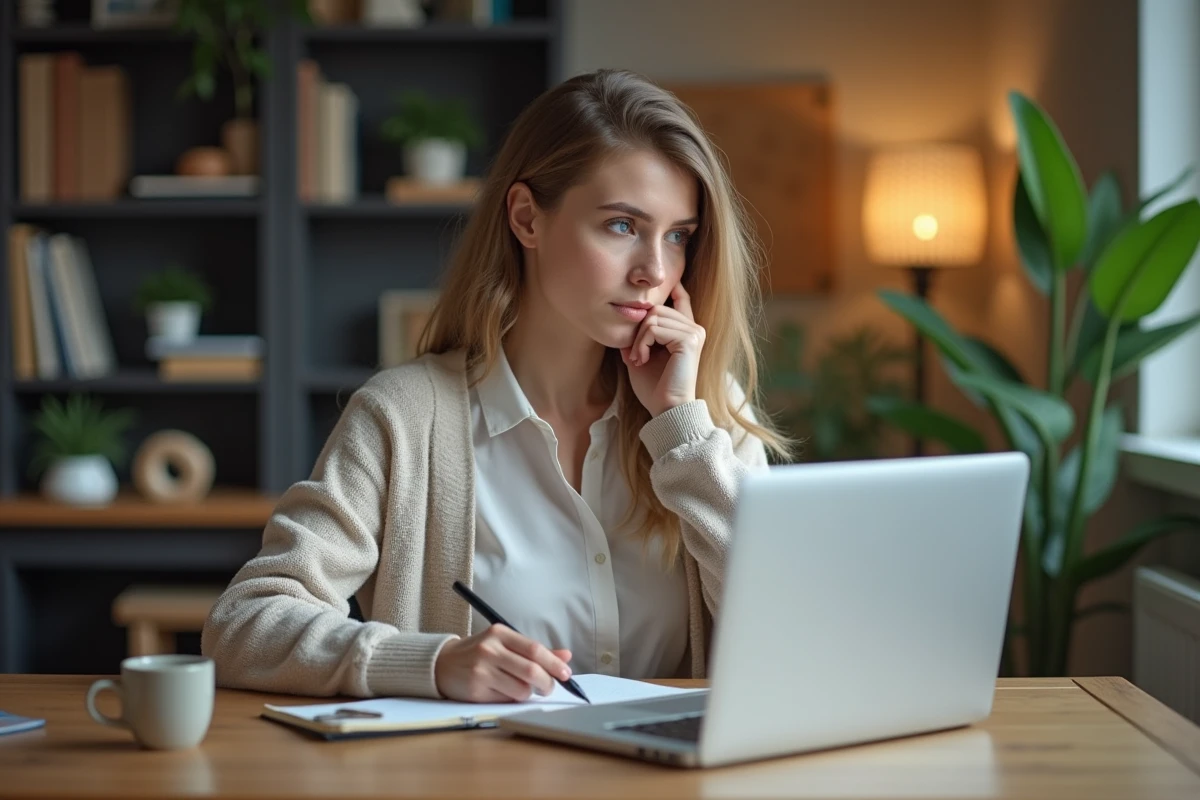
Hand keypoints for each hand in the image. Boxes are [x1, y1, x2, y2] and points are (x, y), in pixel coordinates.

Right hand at [434, 625, 572, 702]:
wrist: (442, 664)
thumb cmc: (479, 653)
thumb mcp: (504, 644)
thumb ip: (534, 651)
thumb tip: (566, 656)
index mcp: (500, 633)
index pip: (535, 649)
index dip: (554, 664)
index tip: (566, 674)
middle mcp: (490, 649)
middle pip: (531, 671)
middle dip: (547, 683)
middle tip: (549, 688)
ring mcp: (481, 670)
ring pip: (521, 689)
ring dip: (528, 693)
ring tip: (522, 688)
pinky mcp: (476, 690)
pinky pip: (506, 699)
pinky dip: (512, 699)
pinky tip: (503, 691)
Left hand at [621, 282, 705, 416]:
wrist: (666, 409)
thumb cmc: (654, 388)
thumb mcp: (640, 356)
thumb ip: (637, 336)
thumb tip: (625, 317)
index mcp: (686, 332)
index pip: (682, 300)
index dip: (674, 289)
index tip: (669, 283)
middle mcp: (694, 329)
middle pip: (656, 308)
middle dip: (638, 330)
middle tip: (634, 356)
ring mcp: (694, 333)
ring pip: (653, 317)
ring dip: (638, 339)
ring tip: (638, 359)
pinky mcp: (689, 340)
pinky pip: (654, 328)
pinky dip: (642, 343)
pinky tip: (642, 360)